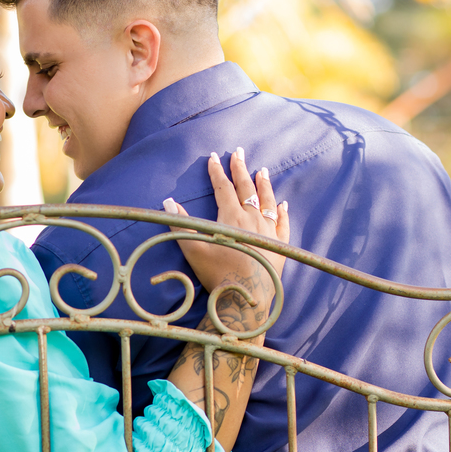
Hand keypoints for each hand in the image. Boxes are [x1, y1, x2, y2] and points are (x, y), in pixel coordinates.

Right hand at [162, 147, 289, 311]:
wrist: (245, 299)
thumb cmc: (217, 275)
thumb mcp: (193, 250)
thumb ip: (180, 224)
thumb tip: (168, 202)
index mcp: (231, 217)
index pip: (223, 188)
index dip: (217, 172)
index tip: (213, 157)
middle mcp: (252, 219)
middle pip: (246, 188)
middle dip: (241, 169)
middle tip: (239, 152)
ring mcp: (269, 231)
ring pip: (267, 201)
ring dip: (264, 184)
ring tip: (262, 170)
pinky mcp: (281, 245)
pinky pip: (283, 223)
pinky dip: (282, 211)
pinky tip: (281, 204)